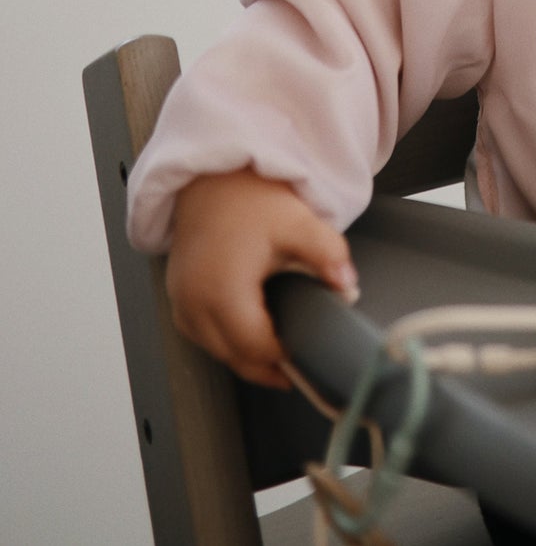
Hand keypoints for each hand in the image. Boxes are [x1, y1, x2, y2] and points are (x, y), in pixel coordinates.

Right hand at [166, 168, 358, 388]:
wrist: (213, 177)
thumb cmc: (250, 199)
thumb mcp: (298, 223)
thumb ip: (328, 255)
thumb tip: (349, 286)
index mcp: (221, 292)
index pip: (256, 348)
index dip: (286, 357)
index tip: (310, 358)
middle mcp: (193, 304)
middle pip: (234, 358)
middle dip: (268, 367)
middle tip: (300, 368)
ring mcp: (180, 303)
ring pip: (216, 351)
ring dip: (246, 356)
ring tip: (281, 352)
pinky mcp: (177, 298)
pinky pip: (202, 335)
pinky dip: (227, 341)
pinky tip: (252, 333)